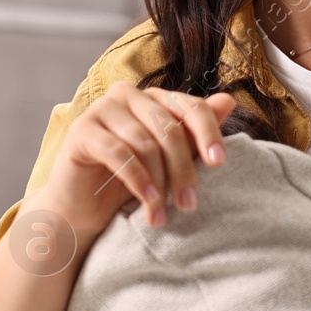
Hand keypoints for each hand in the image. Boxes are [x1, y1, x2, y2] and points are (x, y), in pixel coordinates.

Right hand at [36, 83, 236, 237]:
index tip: (219, 164)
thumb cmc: (126, 182)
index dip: (208, 133)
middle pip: (169, 128)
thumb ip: (194, 132)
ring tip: (162, 215)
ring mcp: (102, 109)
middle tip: (189, 204)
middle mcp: (127, 95)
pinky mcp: (81, 130)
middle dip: (183, 170)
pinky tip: (147, 201)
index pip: (190, 106)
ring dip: (159, 183)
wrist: (81, 209)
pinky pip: (118, 152)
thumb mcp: (168, 160)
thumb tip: (230, 101)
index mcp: (153, 97)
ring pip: (145, 143)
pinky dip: (137, 179)